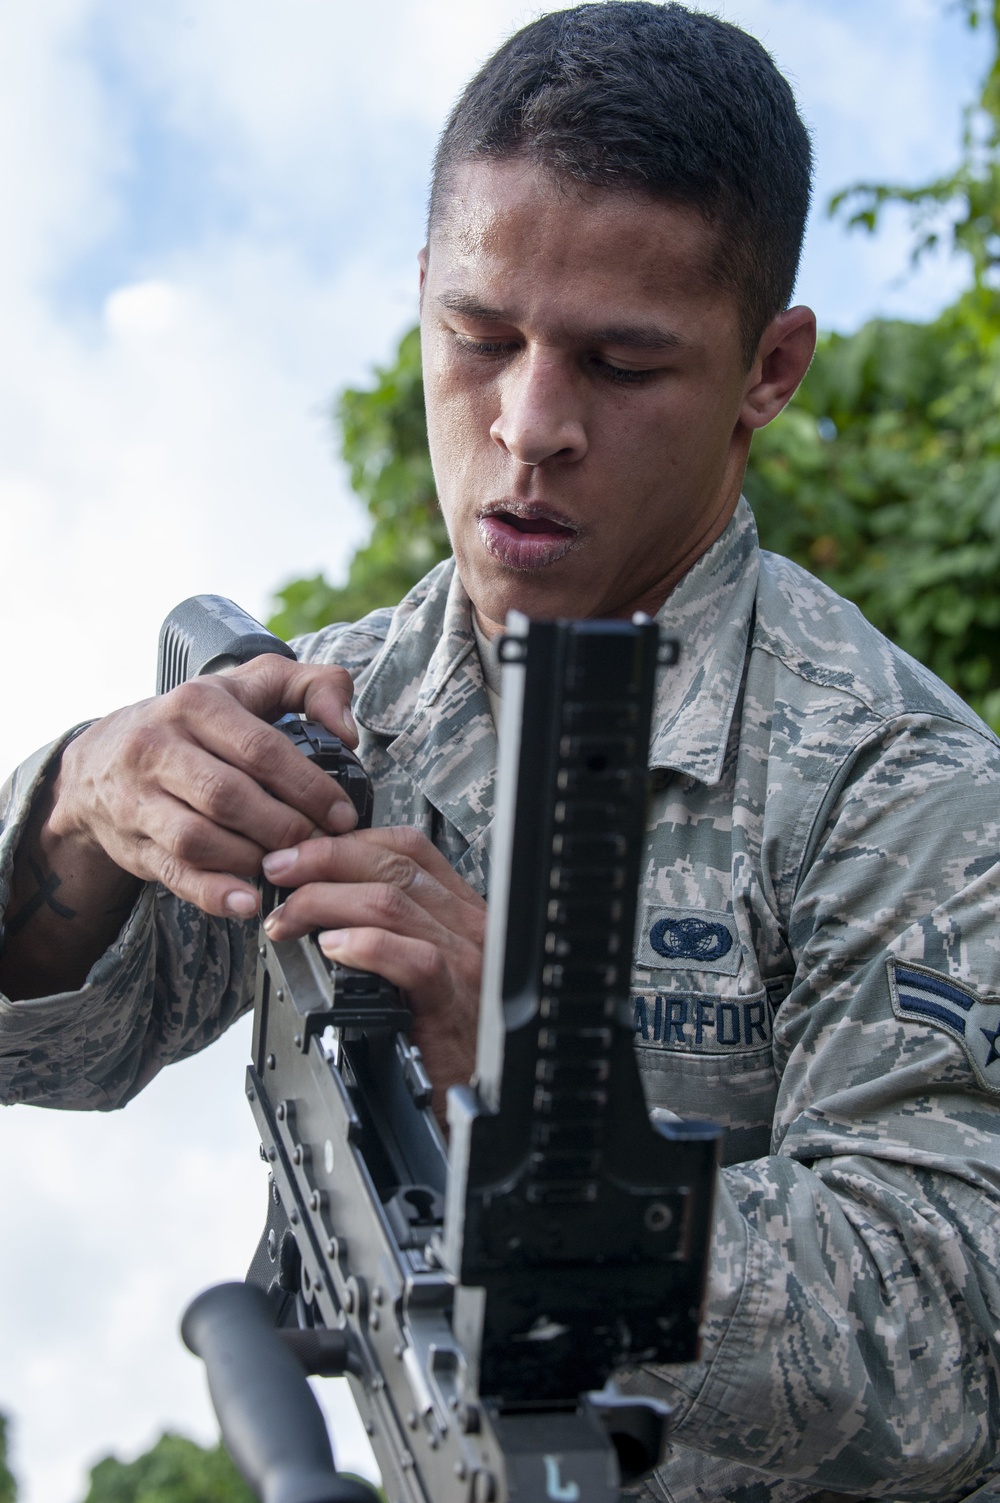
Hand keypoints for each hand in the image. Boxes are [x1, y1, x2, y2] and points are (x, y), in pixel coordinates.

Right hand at [48, 654, 360, 917]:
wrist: (100, 760)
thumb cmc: (195, 723)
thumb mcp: (251, 685)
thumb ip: (313, 688)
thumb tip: (347, 731)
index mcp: (197, 703)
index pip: (261, 749)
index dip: (309, 786)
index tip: (341, 814)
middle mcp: (159, 747)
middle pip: (229, 796)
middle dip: (284, 827)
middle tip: (319, 844)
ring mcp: (139, 798)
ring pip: (199, 839)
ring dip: (252, 859)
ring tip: (286, 865)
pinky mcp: (133, 843)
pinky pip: (175, 874)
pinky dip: (213, 893)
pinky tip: (247, 901)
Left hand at [261, 826, 485, 1120]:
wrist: (486, 1097)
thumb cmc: (447, 1033)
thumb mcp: (427, 966)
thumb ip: (394, 930)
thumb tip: (326, 902)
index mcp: (460, 909)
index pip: (407, 848)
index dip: (347, 841)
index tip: (298, 853)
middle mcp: (467, 925)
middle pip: (393, 865)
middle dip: (324, 861)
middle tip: (276, 874)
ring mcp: (465, 961)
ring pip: (392, 904)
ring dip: (325, 902)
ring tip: (286, 919)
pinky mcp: (454, 1002)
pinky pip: (413, 959)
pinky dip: (366, 946)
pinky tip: (332, 949)